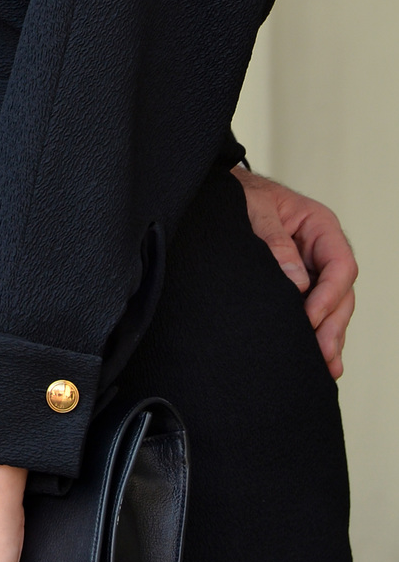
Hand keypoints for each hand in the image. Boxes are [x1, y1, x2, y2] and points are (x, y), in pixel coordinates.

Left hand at [233, 166, 356, 378]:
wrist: (221, 193)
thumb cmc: (240, 194)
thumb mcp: (255, 208)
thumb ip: (274, 240)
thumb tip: (296, 281)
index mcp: (319, 226)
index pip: (339, 265)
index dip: (329, 294)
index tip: (310, 317)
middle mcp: (322, 249)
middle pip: (341, 292)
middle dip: (333, 325)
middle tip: (322, 355)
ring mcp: (313, 269)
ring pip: (332, 307)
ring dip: (330, 337)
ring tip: (327, 368)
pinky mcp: (299, 285)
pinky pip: (315, 311)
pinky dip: (318, 333)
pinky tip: (319, 360)